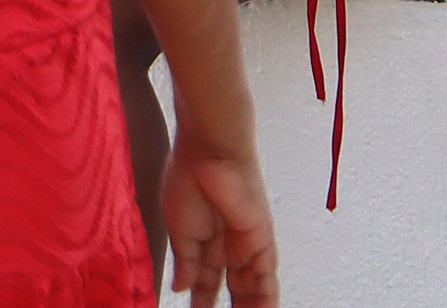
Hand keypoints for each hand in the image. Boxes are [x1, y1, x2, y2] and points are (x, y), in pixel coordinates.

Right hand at [163, 138, 278, 305]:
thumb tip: (181, 288)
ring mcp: (247, 246)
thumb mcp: (179, 232)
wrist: (208, 153)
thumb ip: (185, 263)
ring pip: (252, 290)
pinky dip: (264, 302)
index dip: (201, 302)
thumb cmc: (188, 180)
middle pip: (234, 290)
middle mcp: (229, 247)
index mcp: (205, 243)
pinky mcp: (262, 243)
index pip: (206, 284)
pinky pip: (267, 282)